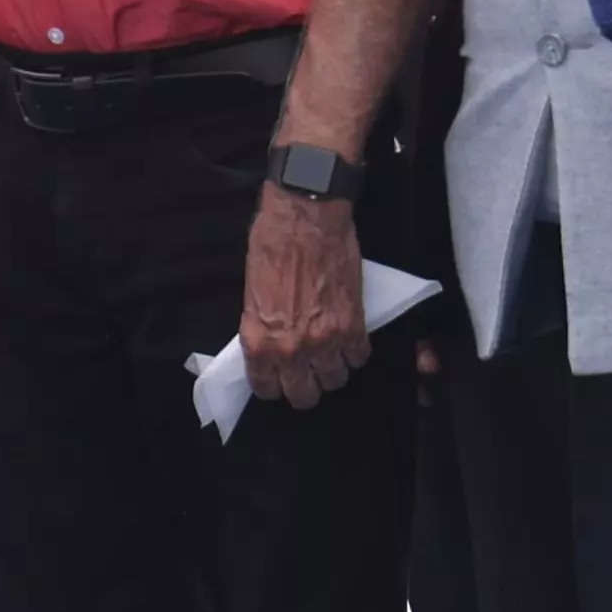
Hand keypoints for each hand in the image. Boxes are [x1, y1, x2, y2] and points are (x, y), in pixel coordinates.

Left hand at [241, 183, 369, 410]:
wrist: (305, 217)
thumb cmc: (272, 244)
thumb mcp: (251, 292)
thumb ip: (261, 327)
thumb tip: (270, 345)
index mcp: (259, 341)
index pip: (267, 388)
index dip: (274, 385)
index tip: (279, 379)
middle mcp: (291, 348)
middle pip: (304, 395)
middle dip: (305, 386)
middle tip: (307, 371)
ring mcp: (325, 340)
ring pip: (335, 379)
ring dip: (333, 368)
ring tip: (329, 352)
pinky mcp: (354, 325)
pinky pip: (359, 357)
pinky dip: (355, 351)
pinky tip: (348, 338)